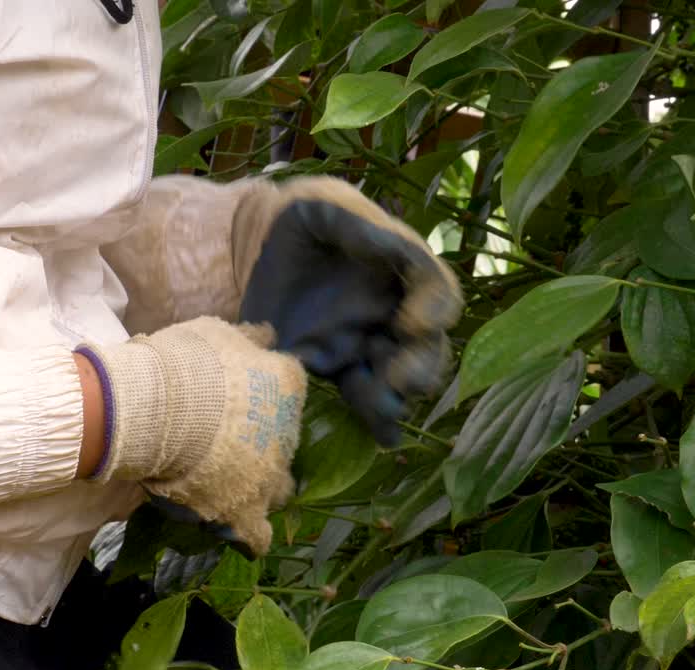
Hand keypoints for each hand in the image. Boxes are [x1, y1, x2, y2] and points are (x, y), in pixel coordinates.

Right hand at [76, 317, 305, 556]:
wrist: (153, 408)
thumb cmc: (183, 364)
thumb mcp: (219, 334)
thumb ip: (250, 337)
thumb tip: (269, 334)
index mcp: (287, 386)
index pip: (290, 390)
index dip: (267, 397)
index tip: (245, 400)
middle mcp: (289, 433)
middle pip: (286, 443)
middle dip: (266, 444)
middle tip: (232, 443)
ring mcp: (271, 475)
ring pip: (280, 488)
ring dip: (263, 486)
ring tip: (234, 485)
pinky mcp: (247, 511)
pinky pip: (258, 535)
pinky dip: (252, 535)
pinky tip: (242, 533)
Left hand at [232, 176, 462, 446]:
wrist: (257, 244)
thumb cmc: (302, 220)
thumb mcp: (326, 209)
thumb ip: (358, 228)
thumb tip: (391, 250)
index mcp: (402, 270)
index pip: (437, 290)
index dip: (434, 309)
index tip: (410, 323)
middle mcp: (395, 312)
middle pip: (428, 347)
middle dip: (421, 366)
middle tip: (399, 378)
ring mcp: (368, 344)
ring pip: (402, 378)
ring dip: (399, 396)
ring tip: (385, 406)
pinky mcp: (337, 367)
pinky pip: (364, 398)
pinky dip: (377, 420)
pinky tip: (382, 435)